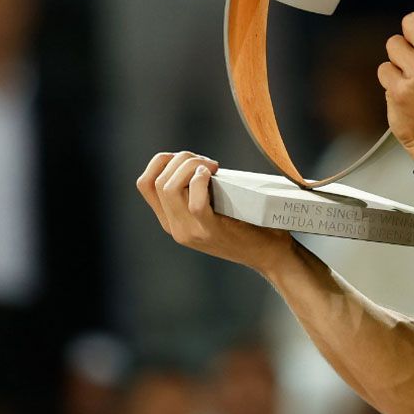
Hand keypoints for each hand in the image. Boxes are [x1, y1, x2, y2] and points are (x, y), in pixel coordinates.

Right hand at [136, 151, 292, 274]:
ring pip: (169, 187)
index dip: (162, 161)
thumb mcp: (212, 210)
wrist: (269, 254)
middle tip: (209, 163)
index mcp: (171, 220)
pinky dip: (201, 180)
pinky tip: (213, 174)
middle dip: (182, 159)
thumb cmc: (247, 223)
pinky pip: (195, 202)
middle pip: (158, 181)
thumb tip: (194, 161)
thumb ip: (197, 193)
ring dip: (191, 165)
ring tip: (213, 167)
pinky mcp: (210, 231)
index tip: (188, 159)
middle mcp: (175, 228)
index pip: (145, 183)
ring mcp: (190, 231)